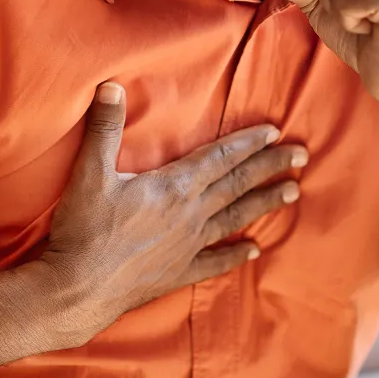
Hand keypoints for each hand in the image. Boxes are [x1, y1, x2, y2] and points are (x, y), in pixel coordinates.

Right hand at [35, 82, 306, 347]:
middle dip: (271, 167)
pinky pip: (214, 262)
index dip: (249, 142)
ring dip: (265, 203)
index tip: (276, 132)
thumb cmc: (83, 230)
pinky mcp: (177, 273)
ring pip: (235, 218)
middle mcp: (190, 214)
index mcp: (174, 186)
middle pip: (238, 184)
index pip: (220, 157)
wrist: (76, 291)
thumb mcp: (89, 172)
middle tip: (302, 156)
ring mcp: (187, 246)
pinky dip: (234, 255)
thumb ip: (104, 127)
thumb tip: (111, 86)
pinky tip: (253, 251)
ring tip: (293, 193)